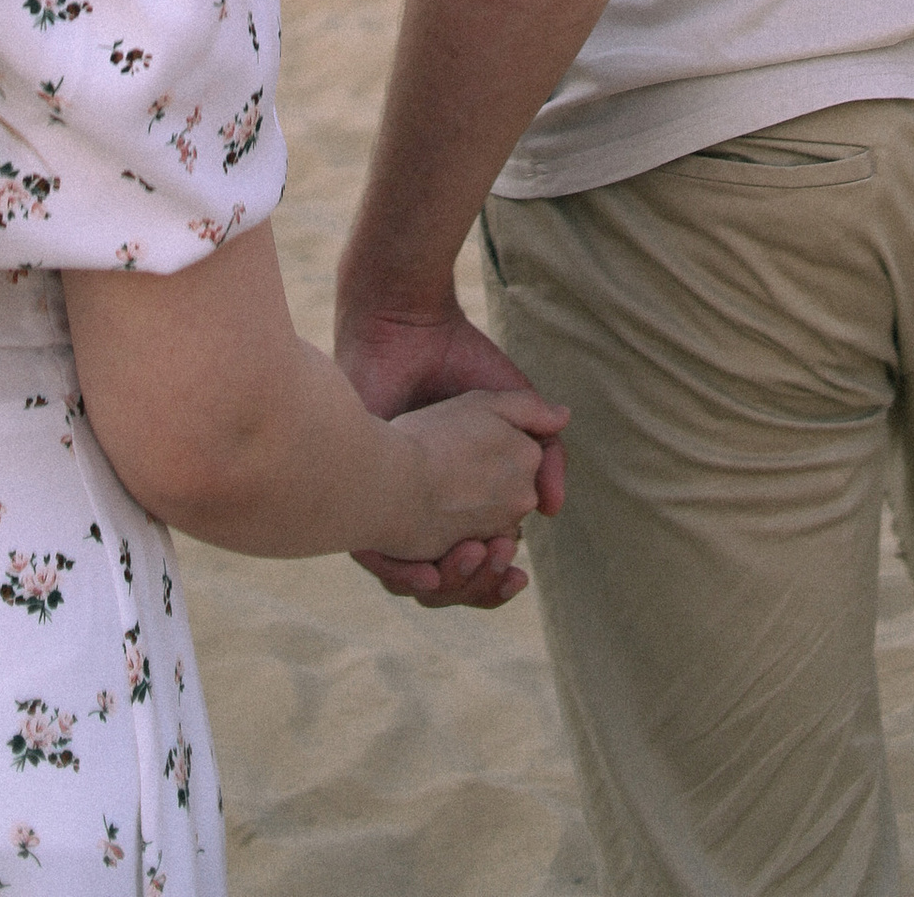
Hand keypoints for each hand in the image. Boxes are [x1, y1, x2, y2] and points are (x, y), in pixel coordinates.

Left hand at [339, 291, 568, 611]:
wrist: (407, 329)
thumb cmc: (458, 358)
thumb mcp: (513, 409)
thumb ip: (546, 452)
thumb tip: (555, 507)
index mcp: (460, 488)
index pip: (480, 555)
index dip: (498, 572)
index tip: (517, 572)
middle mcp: (425, 502)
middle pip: (451, 576)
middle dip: (477, 584)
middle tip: (498, 564)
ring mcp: (391, 500)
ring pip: (415, 577)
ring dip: (448, 583)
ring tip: (472, 558)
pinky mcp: (359, 491)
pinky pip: (374, 559)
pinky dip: (401, 573)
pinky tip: (430, 569)